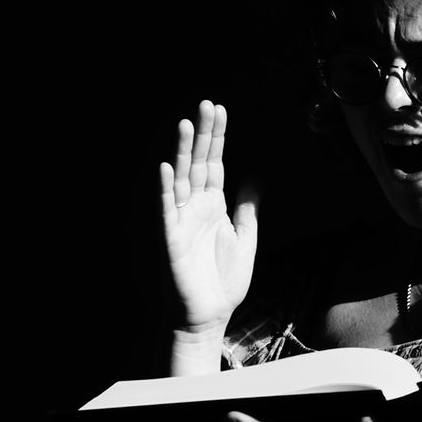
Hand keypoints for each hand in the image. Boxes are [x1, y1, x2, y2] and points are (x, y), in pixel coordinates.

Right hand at [161, 100, 257, 332]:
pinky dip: (166, 190)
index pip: (215, 163)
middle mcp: (195, 207)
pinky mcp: (171, 239)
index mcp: (214, 205)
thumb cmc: (224, 281)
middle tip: (207, 104)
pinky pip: (167, 210)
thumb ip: (247, 208)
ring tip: (187, 124)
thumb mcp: (245, 238)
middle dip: (203, 134)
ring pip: (182, 179)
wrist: (209, 316)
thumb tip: (255, 177)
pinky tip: (168, 168)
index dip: (217, 138)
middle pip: (199, 163)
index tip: (220, 110)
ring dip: (183, 152)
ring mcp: (181, 220)